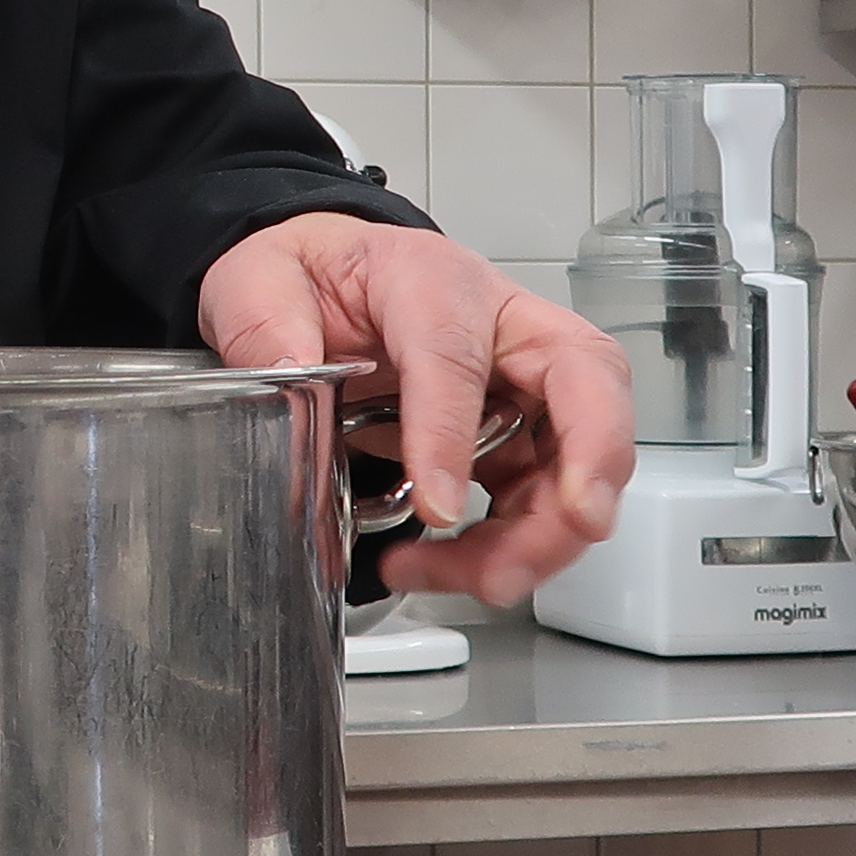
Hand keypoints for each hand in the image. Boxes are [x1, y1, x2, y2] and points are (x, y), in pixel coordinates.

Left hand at [198, 214, 632, 605]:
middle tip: (574, 526)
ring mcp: (520, 381)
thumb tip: (286, 371)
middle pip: (586, 380)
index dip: (453, 433)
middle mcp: (499, 324)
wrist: (325, 278)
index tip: (437, 505)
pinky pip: (538, 497)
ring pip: (575, 455)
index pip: (458, 353)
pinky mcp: (519, 433)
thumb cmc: (310, 276)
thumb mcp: (260, 277)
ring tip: (468, 578)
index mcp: (430, 279)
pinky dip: (508, 547)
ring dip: (540, 533)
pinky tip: (440, 566)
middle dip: (594, 459)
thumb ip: (265, 320)